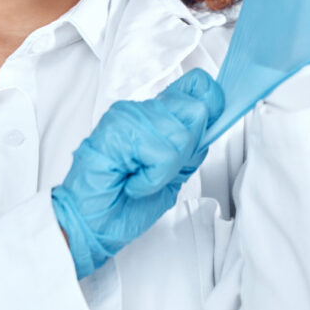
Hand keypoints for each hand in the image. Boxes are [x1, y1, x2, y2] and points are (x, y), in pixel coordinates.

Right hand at [51, 68, 223, 278]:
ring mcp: (127, 116)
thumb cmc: (126, 203)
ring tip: (141, 179)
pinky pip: (161, 152)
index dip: (212, 104)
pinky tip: (133, 183)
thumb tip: (216, 122)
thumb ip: (193, 146)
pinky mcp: (116, 130)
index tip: (205, 133)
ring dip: (166, 170)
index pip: (196, 85)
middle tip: (161, 169)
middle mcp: (142, 109)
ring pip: (180, 135)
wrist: (93, 225)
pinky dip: (152, 178)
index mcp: (156, 115)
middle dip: (188, 150)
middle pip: (196, 109)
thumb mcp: (174, 173)